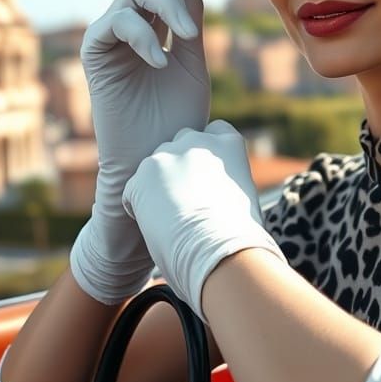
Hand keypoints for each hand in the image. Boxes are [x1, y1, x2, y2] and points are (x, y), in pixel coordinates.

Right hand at [70, 0, 211, 304]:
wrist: (153, 161)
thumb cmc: (175, 120)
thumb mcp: (192, 63)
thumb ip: (189, 21)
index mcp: (154, 24)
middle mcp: (130, 24)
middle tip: (194, 27)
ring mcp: (111, 37)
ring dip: (166, 6)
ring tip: (187, 38)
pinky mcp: (95, 54)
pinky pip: (116, 22)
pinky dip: (143, 36)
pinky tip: (161, 61)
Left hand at [121, 120, 287, 320]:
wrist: (220, 250)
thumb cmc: (242, 236)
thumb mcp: (247, 198)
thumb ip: (230, 184)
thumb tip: (223, 199)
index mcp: (229, 144)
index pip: (215, 131)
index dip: (208, 154)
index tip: (207, 176)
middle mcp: (197, 141)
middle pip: (182, 143)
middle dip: (181, 166)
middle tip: (186, 200)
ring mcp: (167, 156)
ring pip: (155, 166)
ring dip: (158, 185)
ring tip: (169, 218)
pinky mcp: (141, 177)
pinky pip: (133, 190)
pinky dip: (139, 206)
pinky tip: (155, 227)